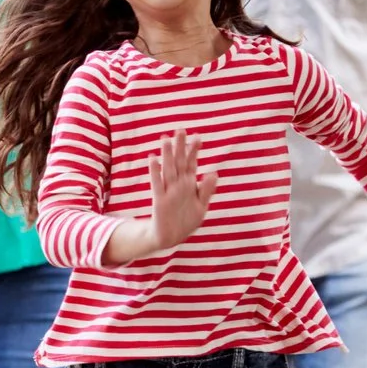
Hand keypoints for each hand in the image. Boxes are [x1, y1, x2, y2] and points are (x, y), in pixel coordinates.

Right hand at [146, 130, 215, 253]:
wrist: (171, 237)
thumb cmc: (186, 220)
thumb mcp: (201, 206)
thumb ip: (207, 190)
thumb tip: (214, 172)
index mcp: (189, 184)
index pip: (191, 163)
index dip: (194, 151)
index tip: (198, 136)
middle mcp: (178, 184)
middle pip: (179, 162)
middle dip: (180, 147)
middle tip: (180, 130)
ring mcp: (168, 191)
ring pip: (168, 169)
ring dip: (167, 155)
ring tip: (165, 139)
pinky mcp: (160, 201)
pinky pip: (157, 184)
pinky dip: (155, 172)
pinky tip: (153, 159)